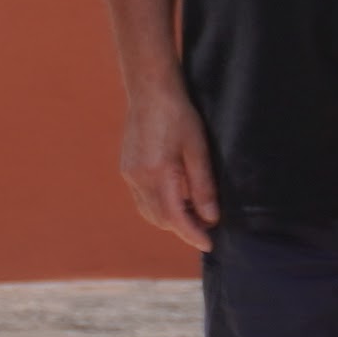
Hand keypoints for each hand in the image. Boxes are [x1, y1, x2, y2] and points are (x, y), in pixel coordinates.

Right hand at [116, 80, 219, 251]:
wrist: (150, 92)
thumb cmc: (178, 115)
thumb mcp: (198, 150)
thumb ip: (203, 186)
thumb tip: (210, 218)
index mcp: (156, 173)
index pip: (174, 217)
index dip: (192, 234)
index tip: (209, 244)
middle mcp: (137, 178)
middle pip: (159, 218)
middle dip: (182, 228)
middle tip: (206, 229)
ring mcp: (128, 173)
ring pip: (148, 211)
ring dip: (170, 219)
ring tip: (194, 215)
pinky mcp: (127, 168)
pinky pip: (142, 198)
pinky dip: (159, 206)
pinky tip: (176, 198)